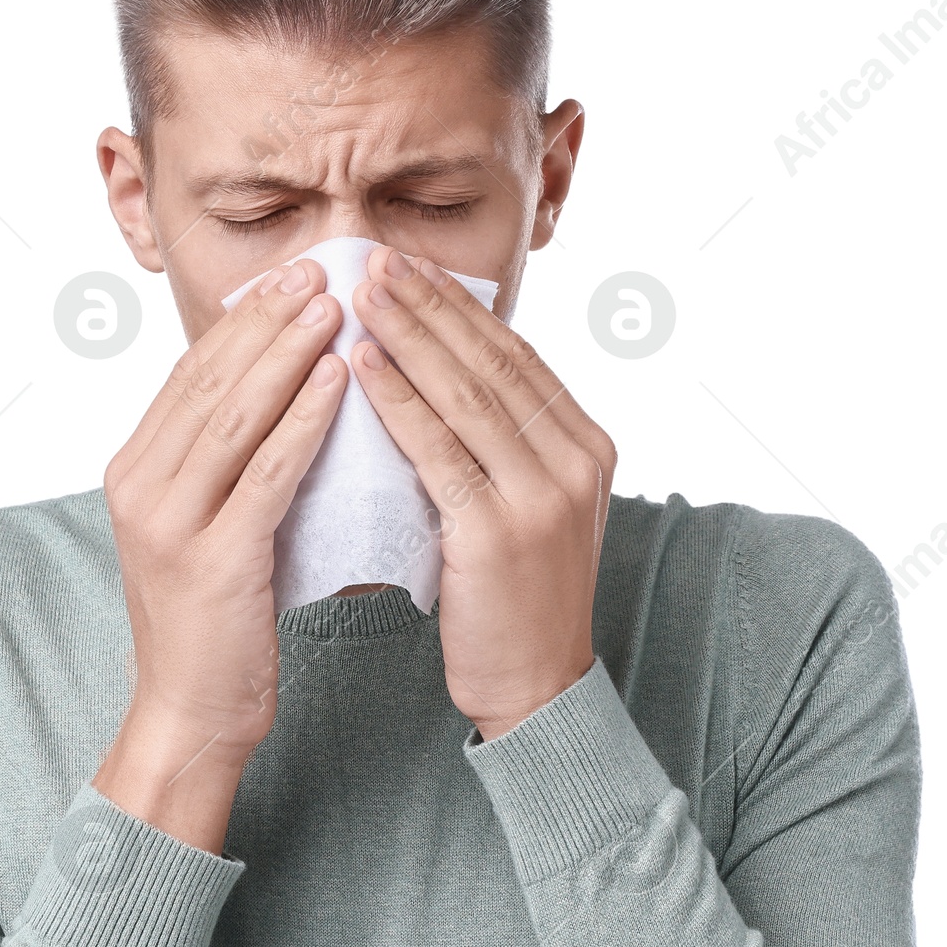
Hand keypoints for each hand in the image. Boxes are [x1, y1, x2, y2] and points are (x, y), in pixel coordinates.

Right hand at [95, 259, 344, 848]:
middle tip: (324, 269)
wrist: (191, 713)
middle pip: (209, 379)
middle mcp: (140, 485)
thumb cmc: (214, 623)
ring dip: (289, 353)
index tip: (294, 276)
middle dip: (269, 319)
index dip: (243, 320)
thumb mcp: (206, 525)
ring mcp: (170, 522)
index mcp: (135, 470)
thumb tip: (281, 395)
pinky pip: (264, 473)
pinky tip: (341, 383)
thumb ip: (225, 464)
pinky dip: (304, 421)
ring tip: (338, 306)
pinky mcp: (213, 559)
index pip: (192, 373)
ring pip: (234, 415)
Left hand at [349, 247, 614, 740]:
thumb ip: (502, 446)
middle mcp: (576, 460)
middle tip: (373, 258)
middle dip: (430, 305)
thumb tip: (442, 376)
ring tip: (359, 293)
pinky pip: (439, 450)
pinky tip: (360, 366)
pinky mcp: (500, 532)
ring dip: (408, 336)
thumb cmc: (515, 600)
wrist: (536, 688)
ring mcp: (544, 495)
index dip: (460, 308)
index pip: (516, 357)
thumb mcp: (526, 507)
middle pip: (493, 362)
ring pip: (467, 395)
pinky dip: (397, 401)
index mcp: (587, 447)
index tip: (409, 267)